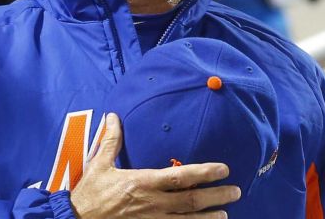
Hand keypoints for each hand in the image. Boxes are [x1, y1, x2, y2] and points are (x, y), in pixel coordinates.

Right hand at [70, 113, 239, 217]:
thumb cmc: (89, 193)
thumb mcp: (99, 164)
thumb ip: (111, 140)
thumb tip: (114, 116)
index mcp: (142, 182)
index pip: (181, 176)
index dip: (204, 172)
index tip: (223, 169)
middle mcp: (151, 203)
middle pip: (191, 200)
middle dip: (216, 196)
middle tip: (235, 191)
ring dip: (208, 217)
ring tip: (224, 214)